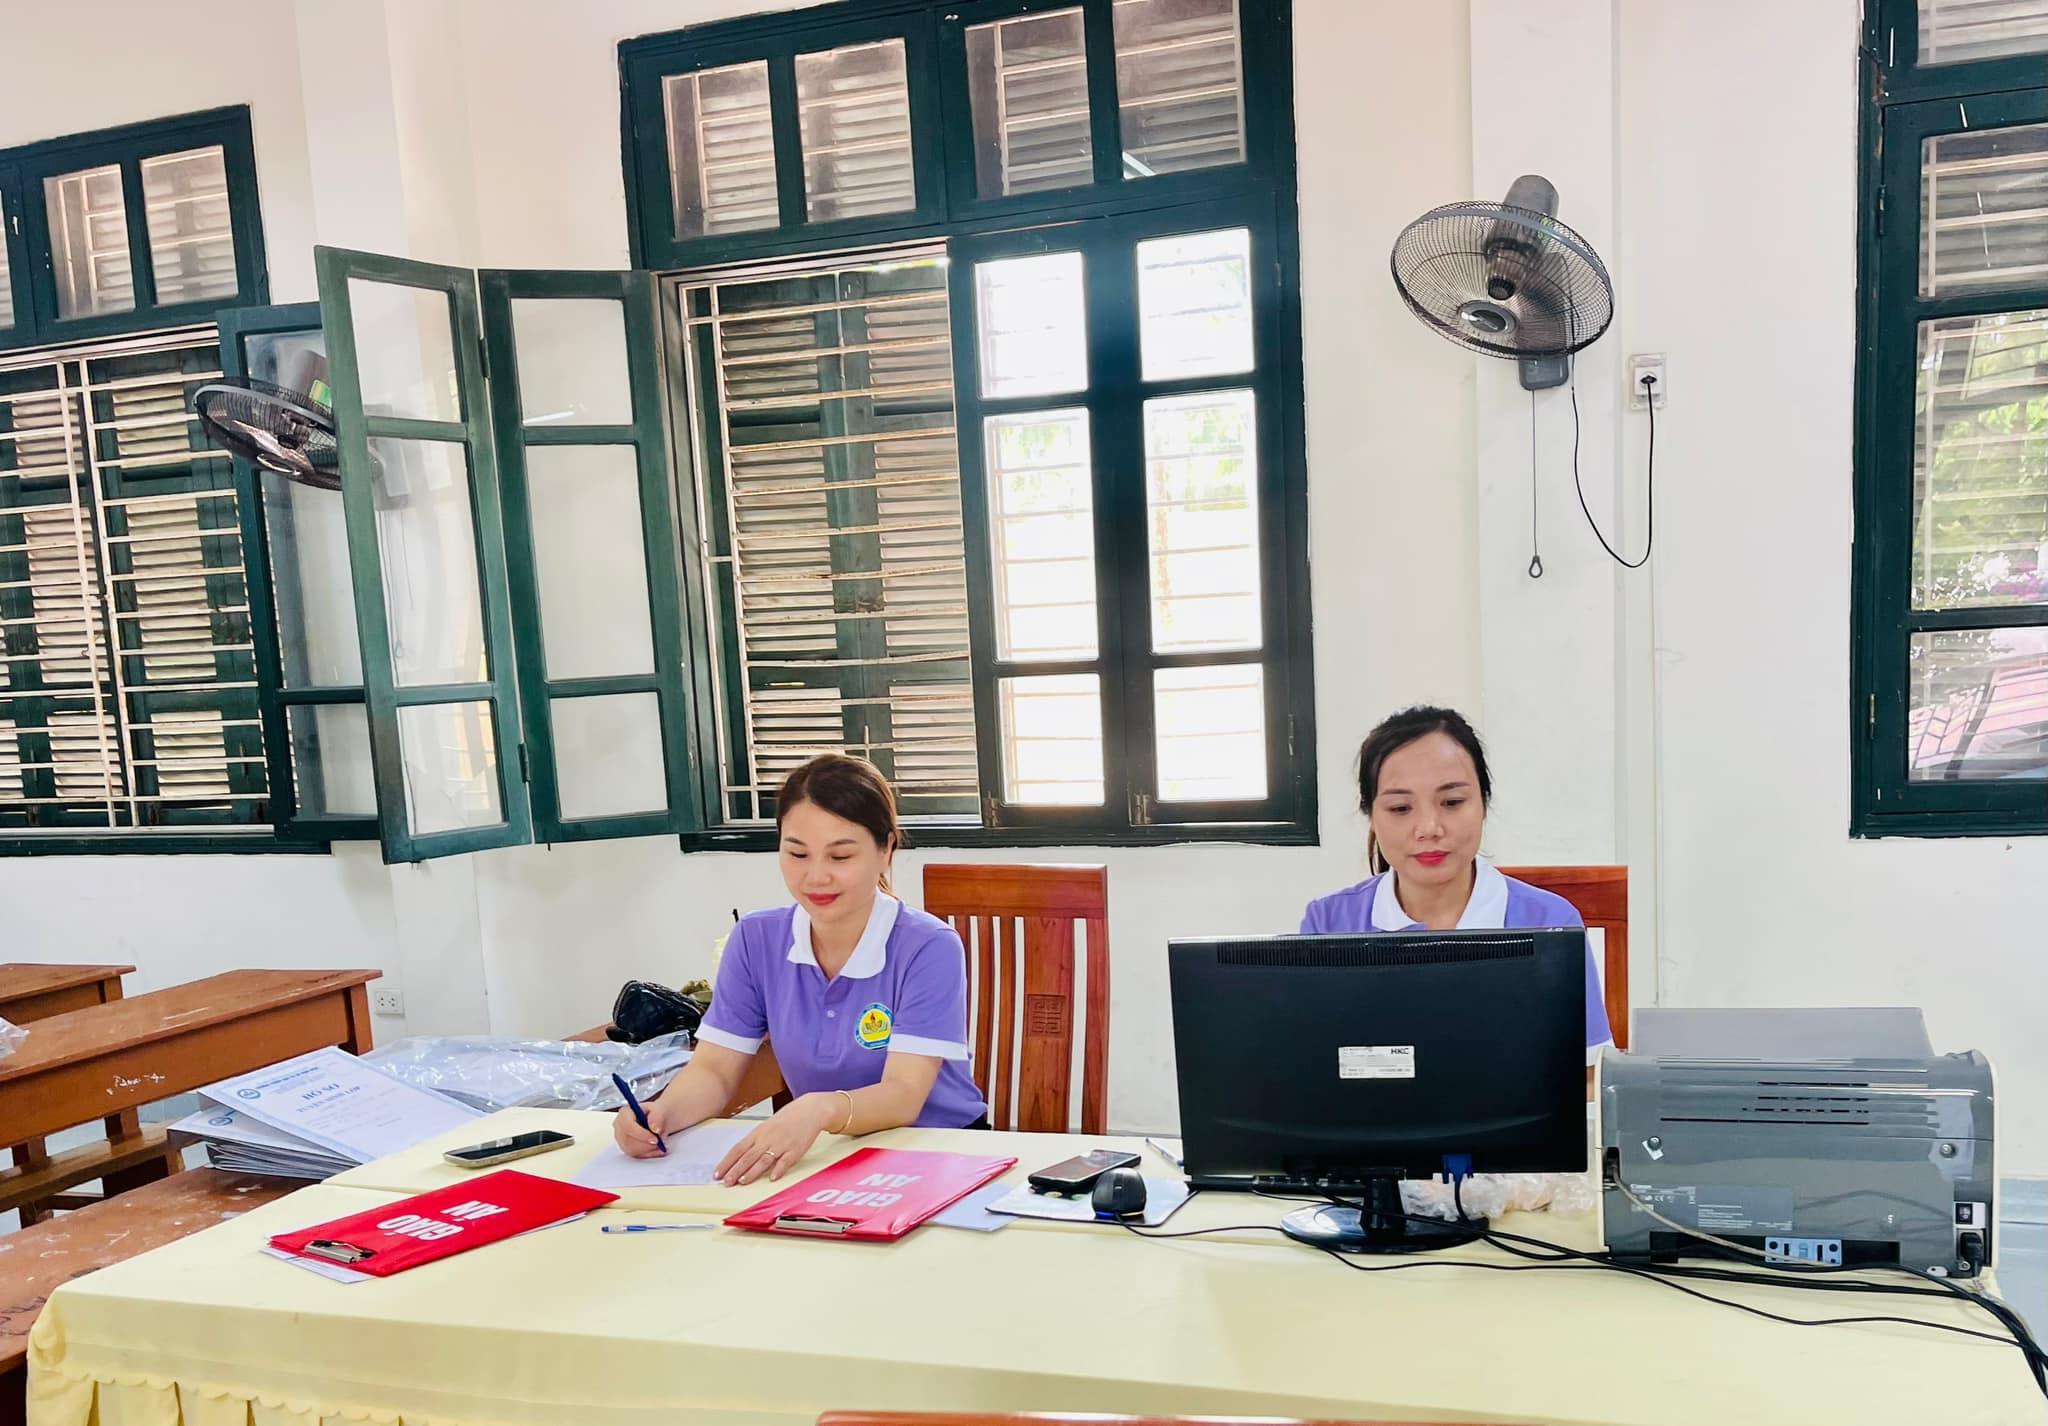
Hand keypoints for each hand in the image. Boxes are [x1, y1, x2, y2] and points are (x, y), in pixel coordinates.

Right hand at [613, 1096, 680, 1157]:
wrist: (657, 1119)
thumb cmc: (656, 1113)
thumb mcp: (660, 1110)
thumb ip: (657, 1117)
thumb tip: (655, 1129)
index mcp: (624, 1114)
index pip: (628, 1126)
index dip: (641, 1134)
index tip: (655, 1139)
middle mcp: (619, 1127)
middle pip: (628, 1141)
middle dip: (647, 1145)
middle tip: (662, 1143)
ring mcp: (622, 1140)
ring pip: (633, 1151)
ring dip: (650, 1150)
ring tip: (663, 1145)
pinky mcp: (627, 1149)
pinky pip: (637, 1156)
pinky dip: (651, 1154)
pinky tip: (661, 1150)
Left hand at [714, 1095, 834, 1185]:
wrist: (809, 1111)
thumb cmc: (787, 1119)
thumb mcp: (766, 1127)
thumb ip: (754, 1142)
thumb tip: (739, 1156)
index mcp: (758, 1133)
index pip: (738, 1149)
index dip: (726, 1162)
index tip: (717, 1173)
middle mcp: (767, 1139)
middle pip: (748, 1157)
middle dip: (735, 1171)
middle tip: (726, 1182)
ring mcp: (781, 1145)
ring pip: (763, 1160)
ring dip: (752, 1172)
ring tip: (742, 1182)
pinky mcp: (795, 1150)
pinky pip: (785, 1161)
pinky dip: (778, 1170)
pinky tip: (772, 1178)